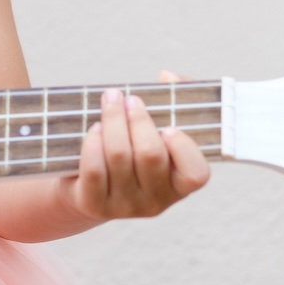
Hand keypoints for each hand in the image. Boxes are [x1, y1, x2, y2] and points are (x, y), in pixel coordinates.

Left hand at [59, 83, 211, 220]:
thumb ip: (173, 97)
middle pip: (150, 154)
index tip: (168, 126)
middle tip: (127, 98)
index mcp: (180, 183)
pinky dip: (93, 143)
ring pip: (119, 156)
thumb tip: (168, 78)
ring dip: (112, 121)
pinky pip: (94, 169)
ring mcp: (126, 207)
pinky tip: (94, 129)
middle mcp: (157, 201)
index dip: (184, 148)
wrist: (87, 183)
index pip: (196, 174)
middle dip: (137, 118)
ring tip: (109, 102)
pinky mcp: (96, 206)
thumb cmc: (131, 145)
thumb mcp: (156, 124)